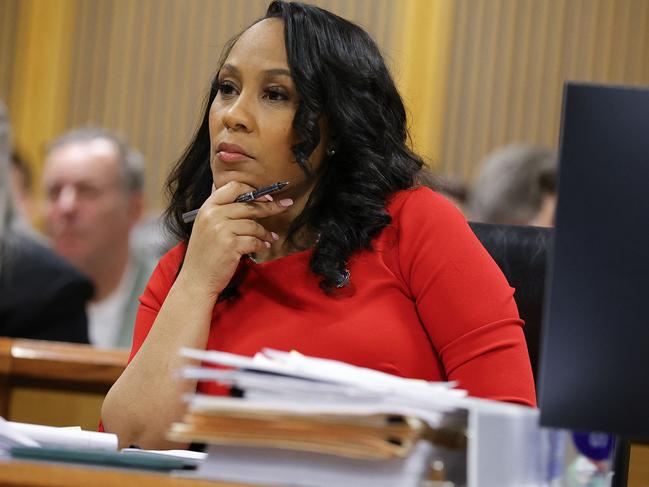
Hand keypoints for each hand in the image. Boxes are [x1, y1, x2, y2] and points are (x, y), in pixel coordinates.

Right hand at [178, 181, 292, 297]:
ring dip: (265, 232)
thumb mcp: (205, 226)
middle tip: (285, 206)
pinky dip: (262, 244)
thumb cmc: (204, 254)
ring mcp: (221, 230)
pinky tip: (264, 247)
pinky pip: (254, 241)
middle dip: (270, 207)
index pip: (233, 187)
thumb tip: (243, 195)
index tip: (267, 196)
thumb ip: (220, 211)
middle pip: (249, 205)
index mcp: (207, 207)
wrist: (196, 279)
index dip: (253, 190)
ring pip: (254, 225)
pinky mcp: (231, 245)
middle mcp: (213, 215)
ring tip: (270, 238)